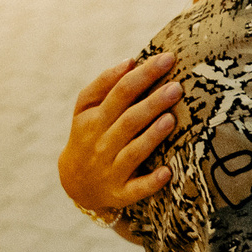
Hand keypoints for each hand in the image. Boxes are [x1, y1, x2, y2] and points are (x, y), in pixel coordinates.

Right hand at [61, 53, 182, 220]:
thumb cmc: (88, 134)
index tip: (168, 58)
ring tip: (171, 119)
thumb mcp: (85, 109)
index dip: (144, 74)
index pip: (120, 91)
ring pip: (134, 152)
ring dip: (152, 136)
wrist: (75, 182)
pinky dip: (151, 182)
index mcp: (93, 119)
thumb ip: (104, 83)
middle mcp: (101, 144)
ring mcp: (110, 170)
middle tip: (176, 87)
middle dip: (153, 103)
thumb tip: (131, 61)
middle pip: (129, 120)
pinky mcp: (120, 193)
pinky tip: (167, 172)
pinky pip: (137, 189)